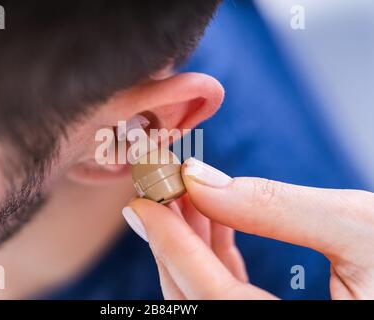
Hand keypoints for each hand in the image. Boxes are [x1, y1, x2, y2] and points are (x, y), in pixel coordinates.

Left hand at [122, 158, 373, 298]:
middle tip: (157, 190)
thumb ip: (276, 207)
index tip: (144, 202)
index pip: (212, 296)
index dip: (173, 245)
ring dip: (190, 241)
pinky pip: (226, 290)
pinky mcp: (271, 316)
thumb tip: (200, 180)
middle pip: (197, 298)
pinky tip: (209, 215)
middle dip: (172, 241)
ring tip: (182, 192)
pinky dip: (213, 252)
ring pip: (206, 294)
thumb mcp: (359, 228)